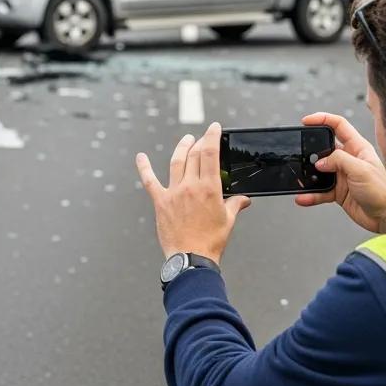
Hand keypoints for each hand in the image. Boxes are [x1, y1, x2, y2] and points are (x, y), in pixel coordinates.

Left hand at [135, 122, 251, 261]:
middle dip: (199, 142)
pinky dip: (144, 168)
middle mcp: (190, 186)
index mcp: (209, 188)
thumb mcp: (228, 220)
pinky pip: (149, 181)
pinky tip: (140, 157)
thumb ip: (235, 204)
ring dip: (181, 148)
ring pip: (176, 163)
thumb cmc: (211, 241)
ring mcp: (173, 193)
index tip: (214, 128)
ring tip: (185, 140)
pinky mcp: (160, 202)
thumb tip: (244, 199)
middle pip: (194, 155)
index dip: (212, 137)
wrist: (190, 257)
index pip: (210, 154)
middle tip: (202, 136)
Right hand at [295, 112, 385, 233]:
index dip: (322, 120)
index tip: (306, 122)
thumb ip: (339, 160)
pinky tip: (304, 197)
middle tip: (300, 154)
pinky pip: (319, 190)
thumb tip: (320, 161)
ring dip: (308, 176)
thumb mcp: (361, 170)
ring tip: (300, 179)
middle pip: (324, 148)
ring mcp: (342, 175)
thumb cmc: (381, 192)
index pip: (339, 126)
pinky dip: (311, 194)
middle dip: (310, 151)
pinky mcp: (338, 191)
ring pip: (319, 171)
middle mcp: (349, 159)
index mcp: (358, 148)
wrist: (385, 218)